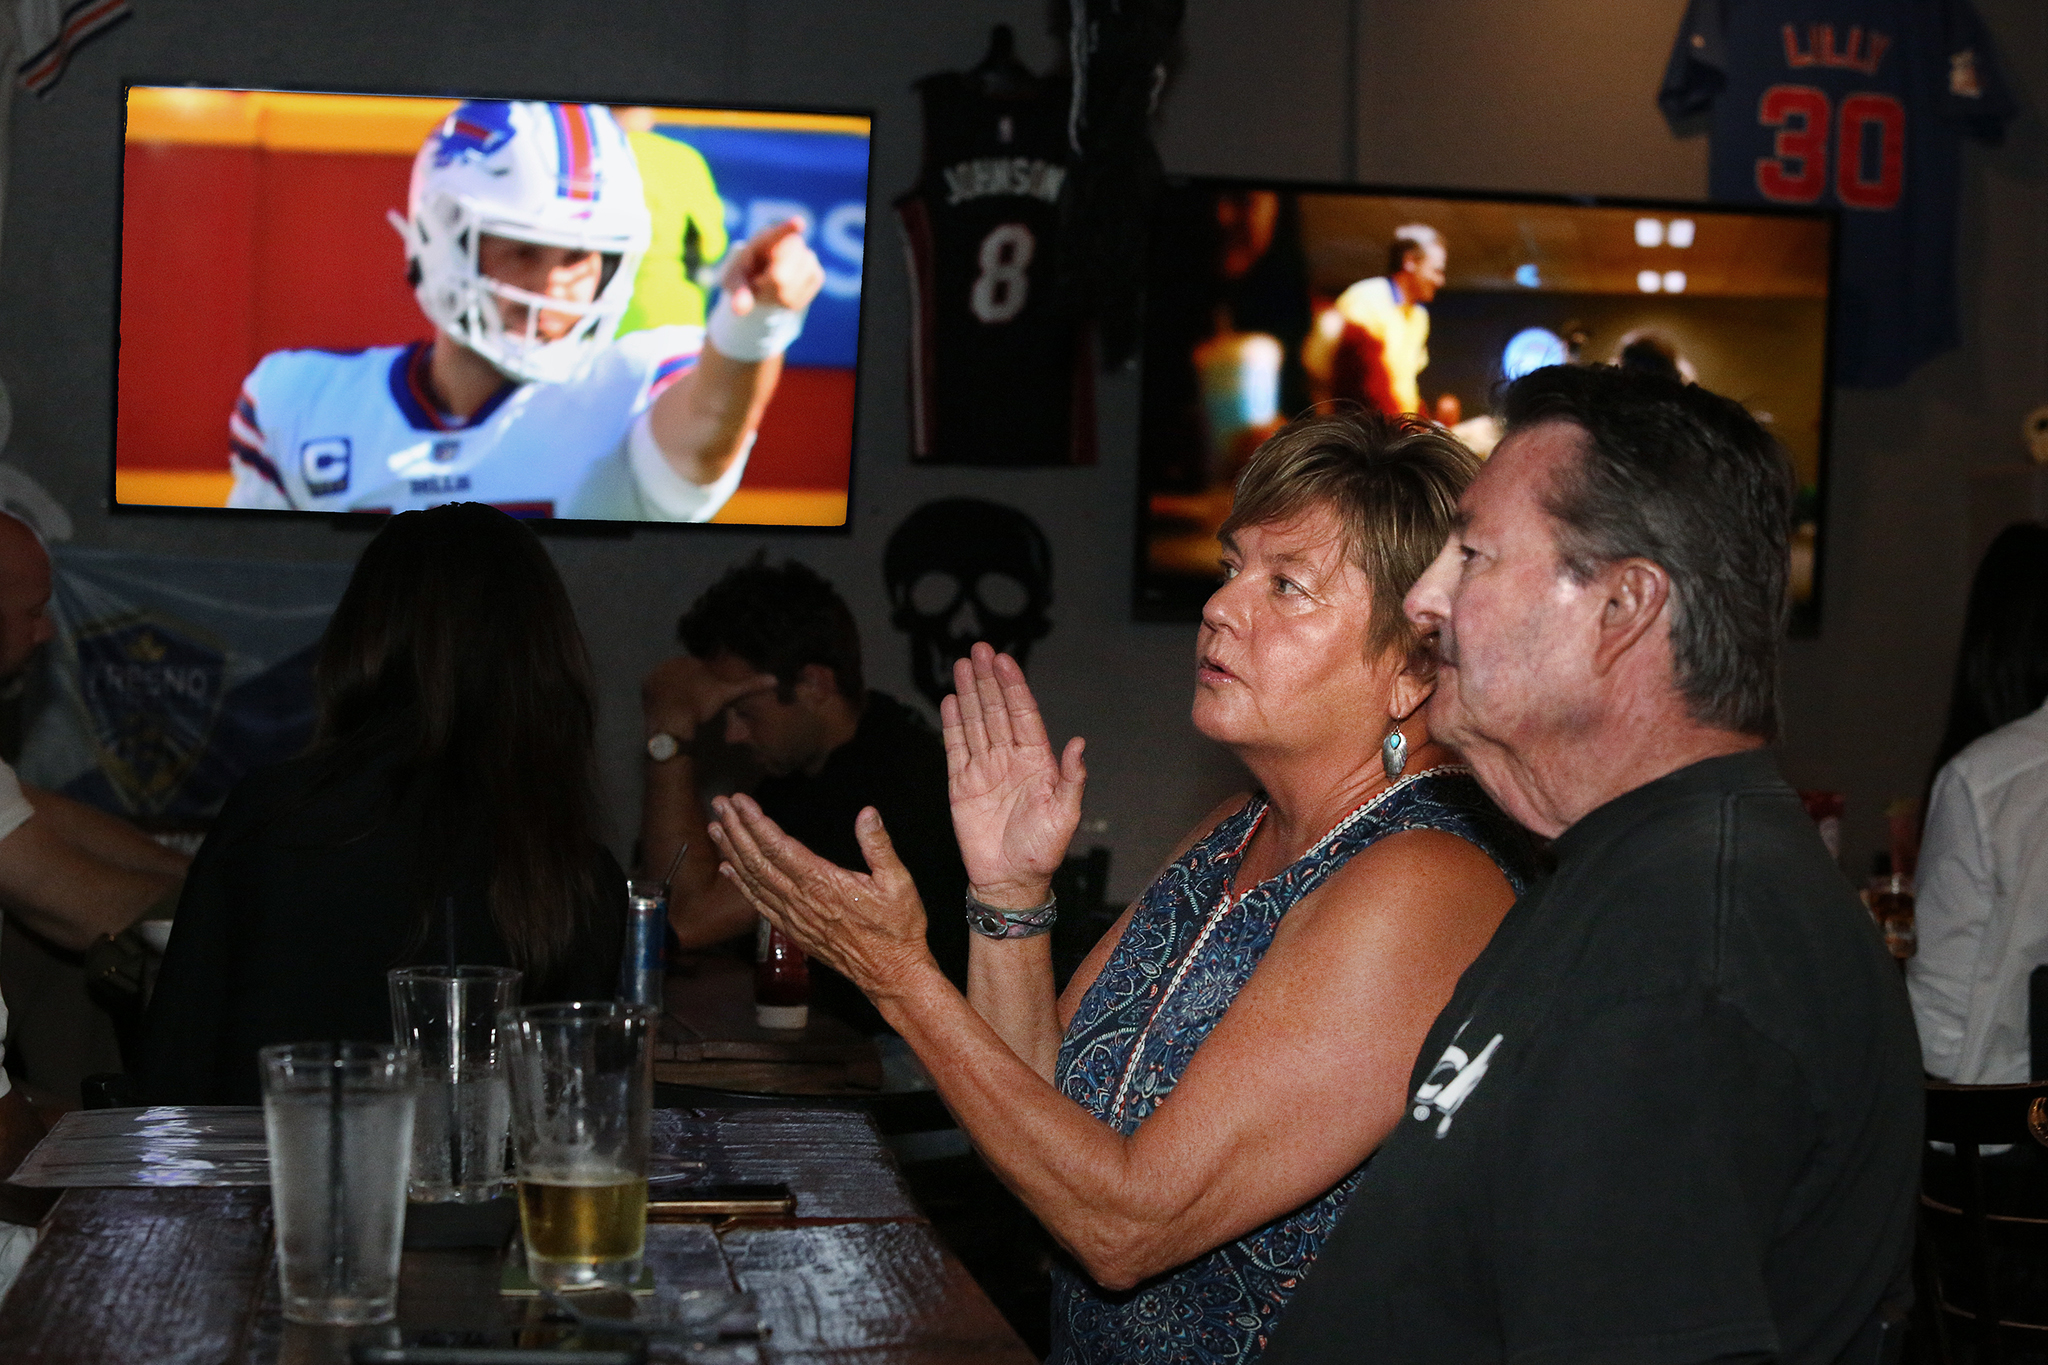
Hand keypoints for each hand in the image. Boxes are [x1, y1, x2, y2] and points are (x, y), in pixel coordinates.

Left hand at [640, 655, 775, 740]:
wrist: (672, 721)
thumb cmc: (701, 704)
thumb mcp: (727, 694)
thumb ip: (749, 685)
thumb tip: (774, 679)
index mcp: (690, 660)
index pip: (700, 668)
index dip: (706, 682)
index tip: (709, 697)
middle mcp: (670, 662)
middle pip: (683, 673)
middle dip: (690, 684)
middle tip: (697, 703)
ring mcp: (655, 674)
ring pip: (669, 680)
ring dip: (675, 690)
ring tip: (684, 706)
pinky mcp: (645, 687)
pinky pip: (654, 688)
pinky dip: (661, 695)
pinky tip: (669, 706)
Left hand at [709, 795, 933, 998]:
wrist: (890, 973)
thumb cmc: (897, 928)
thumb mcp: (899, 883)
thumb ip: (879, 846)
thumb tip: (868, 814)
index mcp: (823, 884)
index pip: (778, 847)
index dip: (755, 822)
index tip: (740, 801)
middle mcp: (801, 900)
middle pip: (757, 860)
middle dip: (736, 829)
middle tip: (720, 804)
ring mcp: (794, 917)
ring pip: (753, 881)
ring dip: (732, 852)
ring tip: (715, 828)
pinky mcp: (793, 930)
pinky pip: (759, 904)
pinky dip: (740, 885)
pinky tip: (728, 869)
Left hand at [721, 219, 824, 315]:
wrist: (761, 280)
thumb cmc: (744, 275)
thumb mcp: (733, 281)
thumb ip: (737, 293)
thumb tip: (740, 310)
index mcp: (766, 238)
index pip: (777, 234)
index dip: (788, 229)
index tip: (798, 223)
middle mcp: (791, 242)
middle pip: (780, 278)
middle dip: (765, 290)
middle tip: (758, 284)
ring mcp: (807, 257)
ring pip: (790, 290)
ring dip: (776, 297)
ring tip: (769, 287)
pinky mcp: (817, 274)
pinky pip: (801, 299)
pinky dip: (789, 302)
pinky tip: (783, 293)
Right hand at [942, 643, 1085, 906]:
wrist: (1010, 882)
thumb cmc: (1043, 851)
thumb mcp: (1066, 815)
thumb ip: (1072, 778)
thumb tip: (1078, 742)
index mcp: (1037, 761)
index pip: (1024, 714)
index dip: (1014, 686)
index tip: (1005, 661)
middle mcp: (1010, 759)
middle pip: (997, 710)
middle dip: (988, 680)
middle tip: (980, 650)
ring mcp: (985, 770)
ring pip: (975, 723)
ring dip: (969, 694)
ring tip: (962, 665)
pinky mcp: (962, 786)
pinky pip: (955, 749)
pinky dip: (952, 725)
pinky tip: (949, 702)